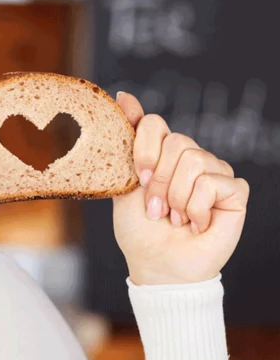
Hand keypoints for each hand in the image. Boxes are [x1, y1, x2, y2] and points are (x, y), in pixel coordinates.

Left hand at [113, 92, 249, 285]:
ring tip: (175, 217)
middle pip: (176, 142)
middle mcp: (191, 156)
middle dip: (159, 181)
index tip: (139, 177)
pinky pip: (212, 182)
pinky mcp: (234, 191)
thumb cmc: (140, 229)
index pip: (154, 123)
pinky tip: (196, 222)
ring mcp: (215, 171)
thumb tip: (124, 95)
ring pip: (193, 161)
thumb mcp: (125, 183)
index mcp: (162, 152)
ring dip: (176, 198)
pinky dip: (196, 208)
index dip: (144, 148)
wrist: (158, 264)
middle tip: (156, 208)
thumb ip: (128, 142)